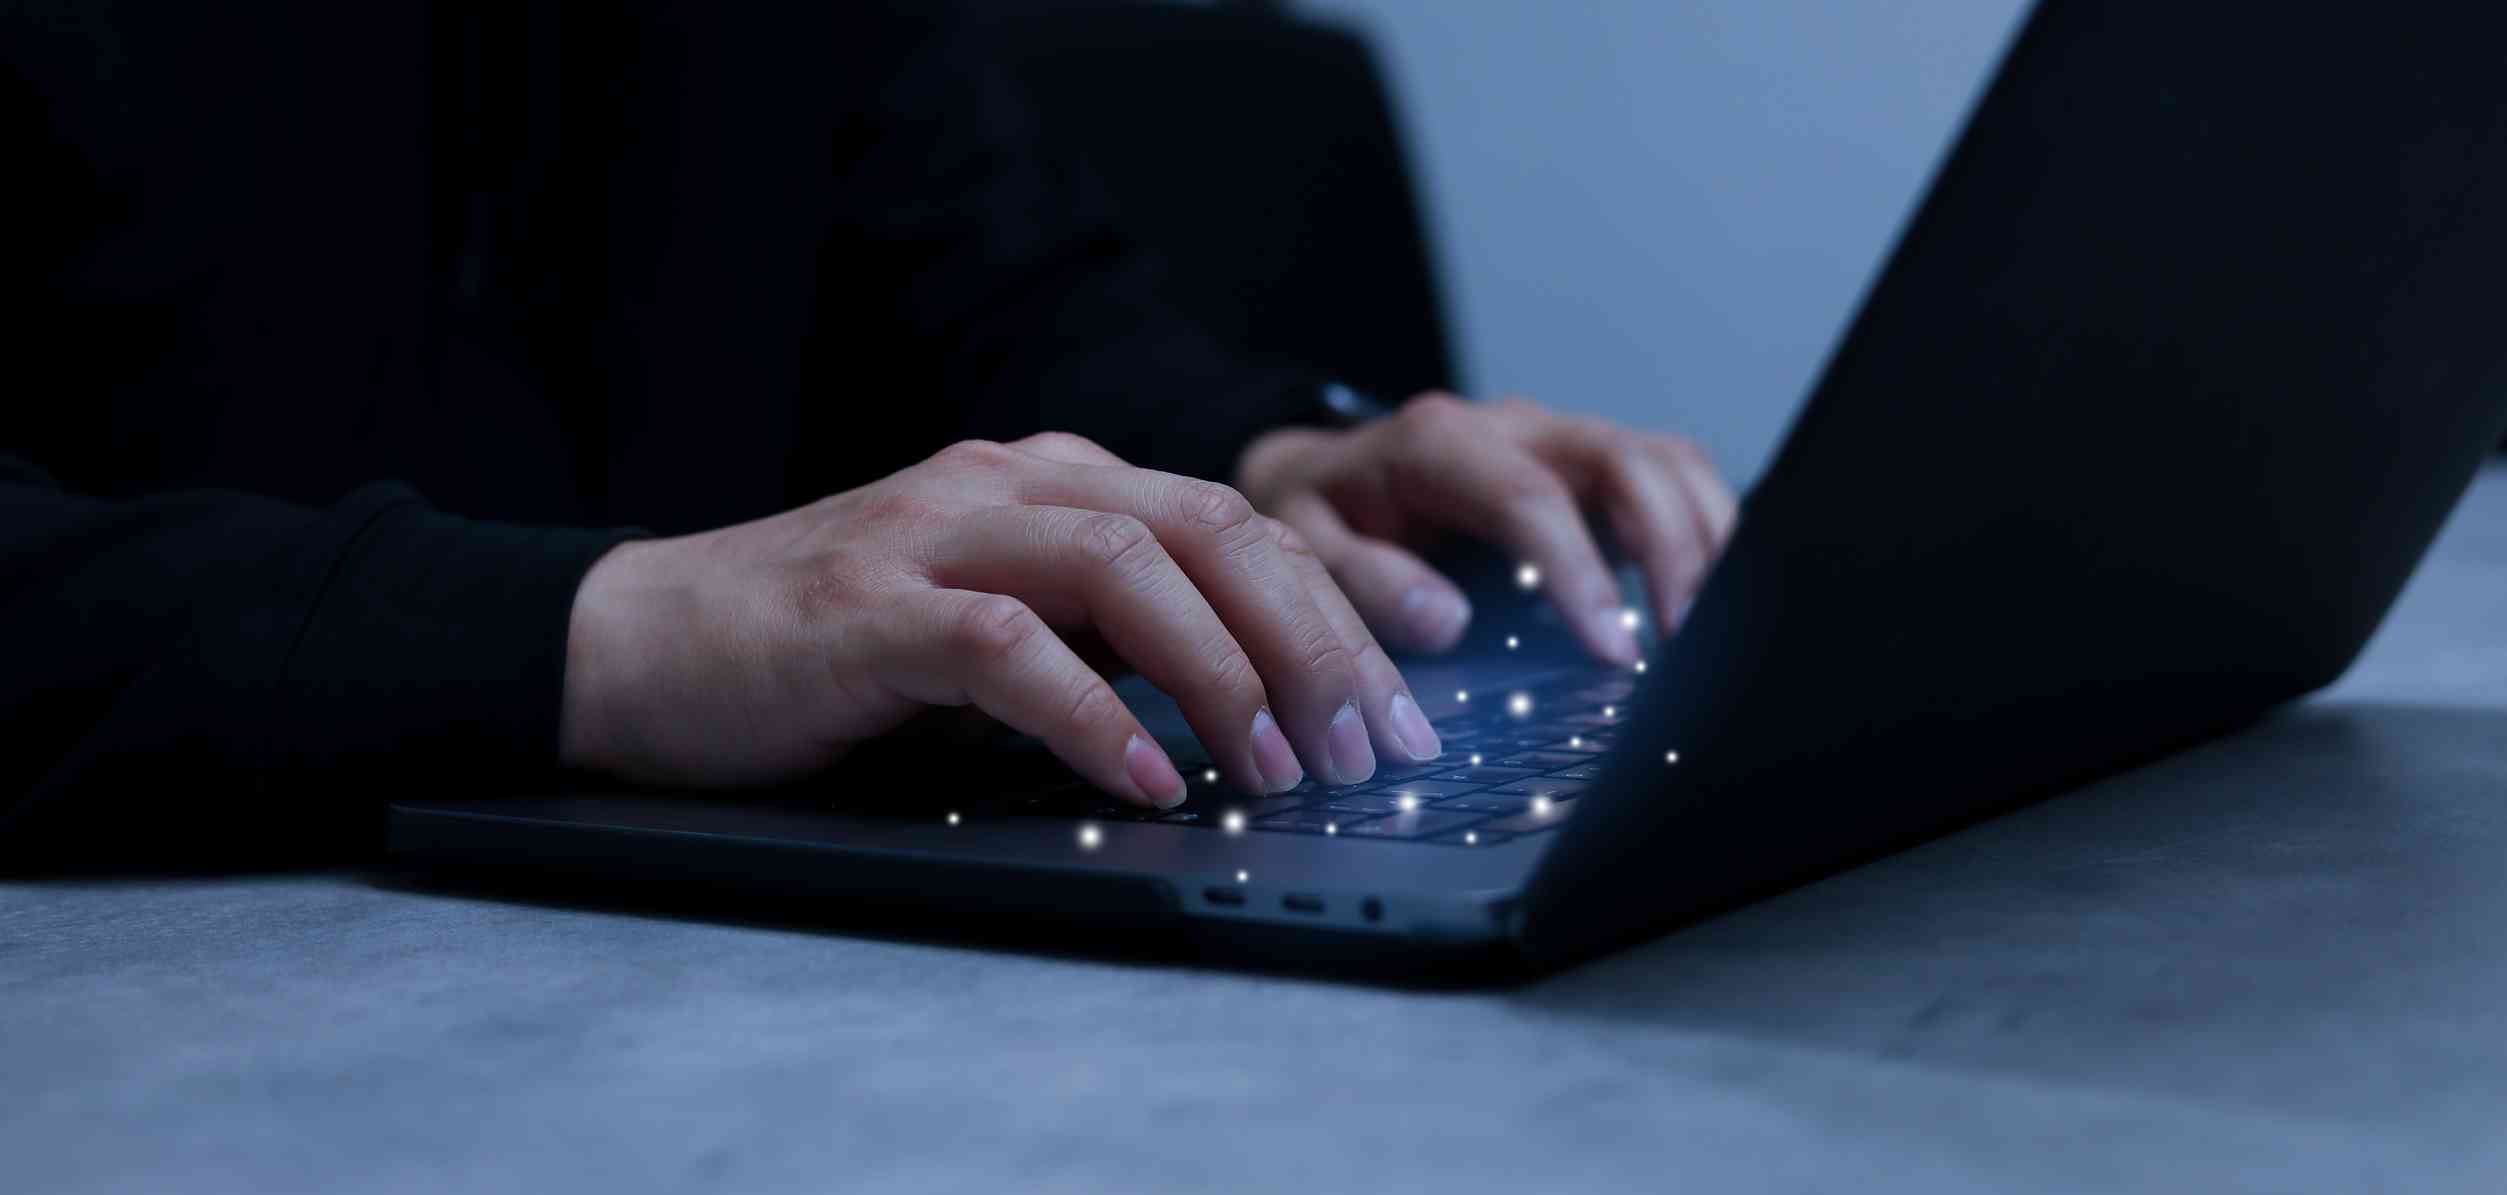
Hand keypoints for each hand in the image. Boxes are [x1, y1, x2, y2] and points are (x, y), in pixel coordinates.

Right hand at [558, 434, 1442, 807]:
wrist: (642, 644)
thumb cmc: (833, 651)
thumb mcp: (1000, 623)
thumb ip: (1109, 633)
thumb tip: (1254, 704)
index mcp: (1058, 483)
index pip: (1238, 524)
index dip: (1342, 607)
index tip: (1415, 696)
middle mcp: (1011, 486)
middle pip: (1211, 532)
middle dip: (1317, 638)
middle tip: (1376, 744)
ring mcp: (936, 536)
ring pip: (1129, 568)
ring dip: (1223, 672)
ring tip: (1280, 767)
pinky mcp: (869, 610)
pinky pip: (1008, 648)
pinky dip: (1091, 712)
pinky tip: (1147, 775)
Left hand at [1234, 393, 1736, 663]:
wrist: (1318, 471)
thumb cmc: (1316, 512)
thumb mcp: (1302, 544)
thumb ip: (1362, 581)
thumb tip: (1443, 620)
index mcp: (1436, 442)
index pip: (1530, 498)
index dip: (1580, 574)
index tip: (1614, 650)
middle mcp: (1511, 429)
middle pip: (1623, 460)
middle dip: (1670, 548)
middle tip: (1684, 642)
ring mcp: (1559, 441)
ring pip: (1662, 461)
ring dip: (1703, 536)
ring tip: (1709, 624)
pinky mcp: (1590, 467)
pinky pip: (1670, 477)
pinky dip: (1703, 526)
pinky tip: (1708, 592)